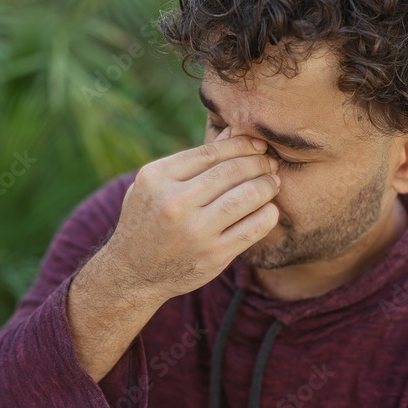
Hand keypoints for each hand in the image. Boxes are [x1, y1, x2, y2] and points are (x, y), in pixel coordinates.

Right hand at [98, 127, 280, 300]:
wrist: (133, 272)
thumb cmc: (147, 220)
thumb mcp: (155, 185)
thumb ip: (191, 161)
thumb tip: (232, 134)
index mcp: (157, 178)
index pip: (210, 152)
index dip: (241, 145)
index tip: (257, 146)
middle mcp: (174, 202)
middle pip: (231, 171)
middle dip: (258, 163)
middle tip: (270, 163)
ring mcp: (195, 231)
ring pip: (246, 197)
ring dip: (267, 186)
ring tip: (273, 182)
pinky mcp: (213, 255)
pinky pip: (253, 228)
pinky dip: (268, 215)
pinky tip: (269, 209)